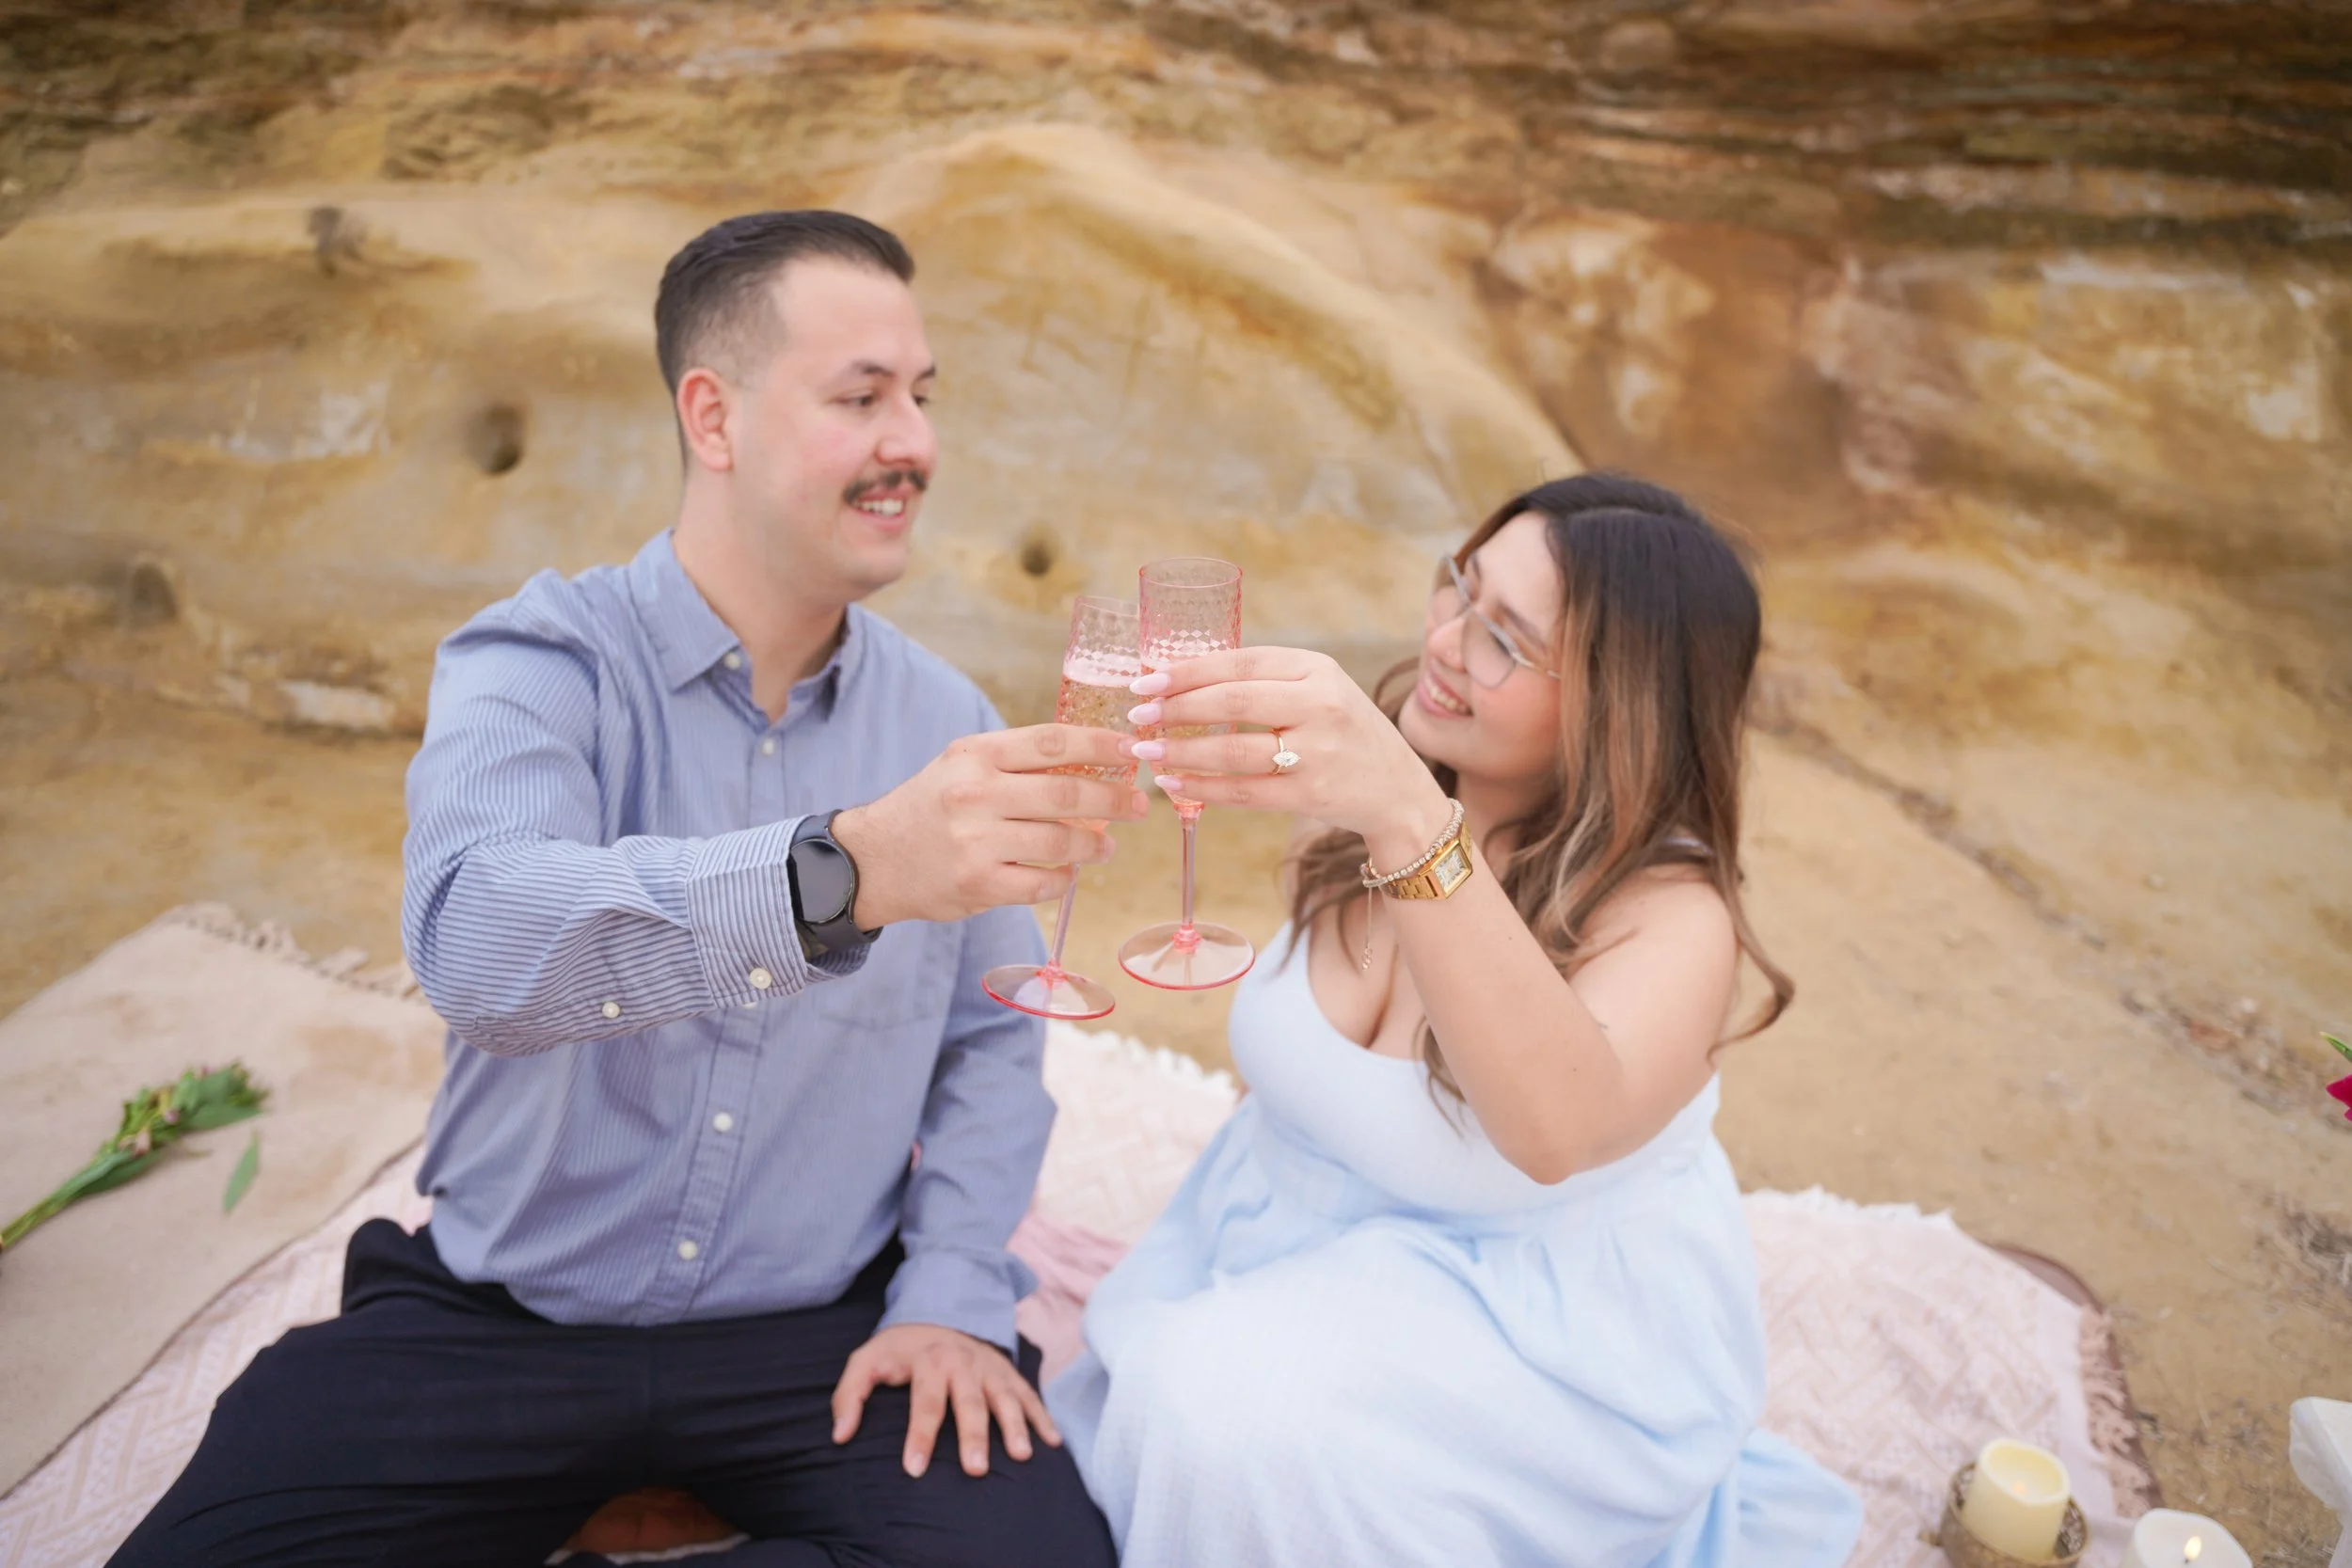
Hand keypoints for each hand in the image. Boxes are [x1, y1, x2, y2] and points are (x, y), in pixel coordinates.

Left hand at [831, 1322, 1061, 1477]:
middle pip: (970, 1403)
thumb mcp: (867, 1360)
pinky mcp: (1009, 1373)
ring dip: (1016, 1426)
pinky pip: (1029, 1396)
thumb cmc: (900, 1350)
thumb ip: (849, 1395)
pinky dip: (1043, 1418)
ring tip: (1021, 1456)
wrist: (940, 1312)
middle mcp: (965, 1363)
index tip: (913, 1470)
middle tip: (975, 1470)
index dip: (919, 1436)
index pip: (925, 1402)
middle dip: (974, 1435)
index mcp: (930, 1360)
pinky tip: (1052, 1443)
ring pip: (1006, 1398)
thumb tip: (840, 1436)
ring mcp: (991, 1368)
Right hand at [834, 725, 1148, 927]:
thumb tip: (1093, 760)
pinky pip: (1042, 884)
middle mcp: (975, 795)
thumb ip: (1018, 762)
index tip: (1132, 751)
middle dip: (1114, 801)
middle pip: (1067, 795)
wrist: (872, 859)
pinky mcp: (977, 885)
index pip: (1052, 742)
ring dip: (1094, 846)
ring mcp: (976, 843)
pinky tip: (1067, 874)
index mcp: (975, 756)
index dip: (1101, 745)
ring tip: (1105, 846)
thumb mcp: (963, 767)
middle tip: (1138, 806)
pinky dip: (1063, 880)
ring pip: (1061, 844)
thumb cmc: (931, 807)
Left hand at [1125, 648, 1451, 868]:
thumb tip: (1179, 679)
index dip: (1187, 671)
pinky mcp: (1310, 795)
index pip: (1240, 663)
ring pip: (1233, 751)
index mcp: (1318, 669)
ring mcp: (1317, 752)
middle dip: (1177, 708)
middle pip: (1233, 701)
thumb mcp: (1318, 689)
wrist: (1397, 789)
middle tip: (1138, 715)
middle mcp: (1321, 705)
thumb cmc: (1342, 732)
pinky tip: (1174, 784)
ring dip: (1181, 752)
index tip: (1146, 680)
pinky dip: (1202, 788)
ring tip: (1147, 753)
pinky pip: (1243, 791)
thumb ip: (1264, 680)